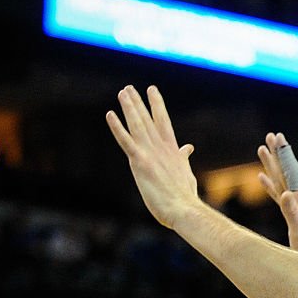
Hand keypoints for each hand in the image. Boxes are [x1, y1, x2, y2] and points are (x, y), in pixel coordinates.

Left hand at [106, 86, 198, 229]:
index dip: (157, 105)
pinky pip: (126, 141)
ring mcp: (150, 154)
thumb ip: (183, 158)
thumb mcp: (186, 174)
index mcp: (173, 151)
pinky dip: (117, 127)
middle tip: (129, 88)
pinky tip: (110, 114)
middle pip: (148, 119)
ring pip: (137, 125)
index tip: (151, 90)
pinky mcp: (140, 162)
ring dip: (129, 107)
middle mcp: (162, 148)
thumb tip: (188, 147)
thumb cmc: (185, 198)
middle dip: (138, 102)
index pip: (163, 122)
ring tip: (123, 93)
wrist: (184, 209)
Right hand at [257, 133, 297, 259]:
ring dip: (273, 165)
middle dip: (278, 153)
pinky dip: (269, 185)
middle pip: (285, 171)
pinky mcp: (291, 215)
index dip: (282, 154)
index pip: (289, 172)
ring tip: (264, 150)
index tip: (276, 137)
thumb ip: (292, 213)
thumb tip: (286, 194)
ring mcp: (295, 207)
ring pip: (280, 180)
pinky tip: (263, 179)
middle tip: (271, 134)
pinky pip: (277, 195)